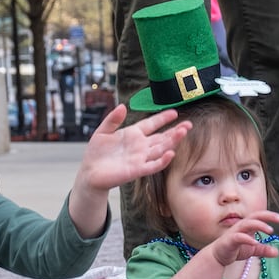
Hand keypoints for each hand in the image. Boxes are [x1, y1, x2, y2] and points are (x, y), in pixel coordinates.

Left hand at [77, 104, 191, 191]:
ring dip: (172, 141)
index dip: (162, 118)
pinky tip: (171, 153)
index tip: (174, 112)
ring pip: (161, 149)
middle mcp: (140, 146)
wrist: (90, 172)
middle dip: (175, 131)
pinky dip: (163, 161)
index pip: (151, 124)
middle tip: (188, 124)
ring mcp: (140, 158)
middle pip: (161, 137)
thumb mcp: (102, 131)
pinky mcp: (137, 170)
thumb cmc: (96, 153)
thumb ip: (112, 119)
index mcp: (133, 134)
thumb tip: (122, 106)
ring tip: (183, 132)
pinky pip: (153, 165)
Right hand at [207, 211, 278, 266]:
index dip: (271, 216)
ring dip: (259, 225)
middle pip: (255, 216)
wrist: (218, 256)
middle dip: (268, 216)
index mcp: (248, 225)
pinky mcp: (230, 240)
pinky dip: (247, 239)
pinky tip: (256, 243)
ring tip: (270, 230)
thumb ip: (264, 249)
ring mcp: (235, 232)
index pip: (261, 216)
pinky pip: (239, 237)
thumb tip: (277, 252)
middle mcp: (242, 225)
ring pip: (248, 223)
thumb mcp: (253, 249)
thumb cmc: (235, 249)